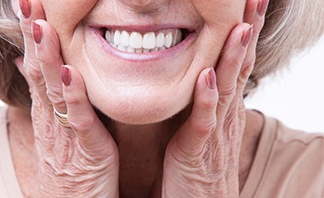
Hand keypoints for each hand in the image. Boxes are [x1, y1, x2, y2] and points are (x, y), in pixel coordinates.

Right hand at [16, 0, 118, 196]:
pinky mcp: (86, 148)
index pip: (36, 65)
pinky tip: (70, 74)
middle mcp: (51, 117)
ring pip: (53, 90)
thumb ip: (49, 96)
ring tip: (42, 26)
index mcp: (47, 109)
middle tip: (26, 2)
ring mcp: (65, 132)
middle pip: (38, 71)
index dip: (32, 35)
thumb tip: (31, 67)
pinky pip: (78, 120)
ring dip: (47, 58)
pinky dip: (74, 96)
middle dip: (33, 36)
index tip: (28, 5)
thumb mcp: (56, 125)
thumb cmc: (69, 162)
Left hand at [162, 0, 267, 196]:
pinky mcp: (198, 148)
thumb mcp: (205, 123)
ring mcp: (214, 130)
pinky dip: (207, 98)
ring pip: (227, 88)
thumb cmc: (199, 161)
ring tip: (240, 27)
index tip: (249, 2)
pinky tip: (208, 76)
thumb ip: (206, 98)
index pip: (239, 61)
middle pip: (240, 66)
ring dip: (234, 57)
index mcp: (225, 105)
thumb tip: (205, 73)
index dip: (245, 31)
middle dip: (247, 32)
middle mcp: (225, 113)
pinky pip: (203, 120)